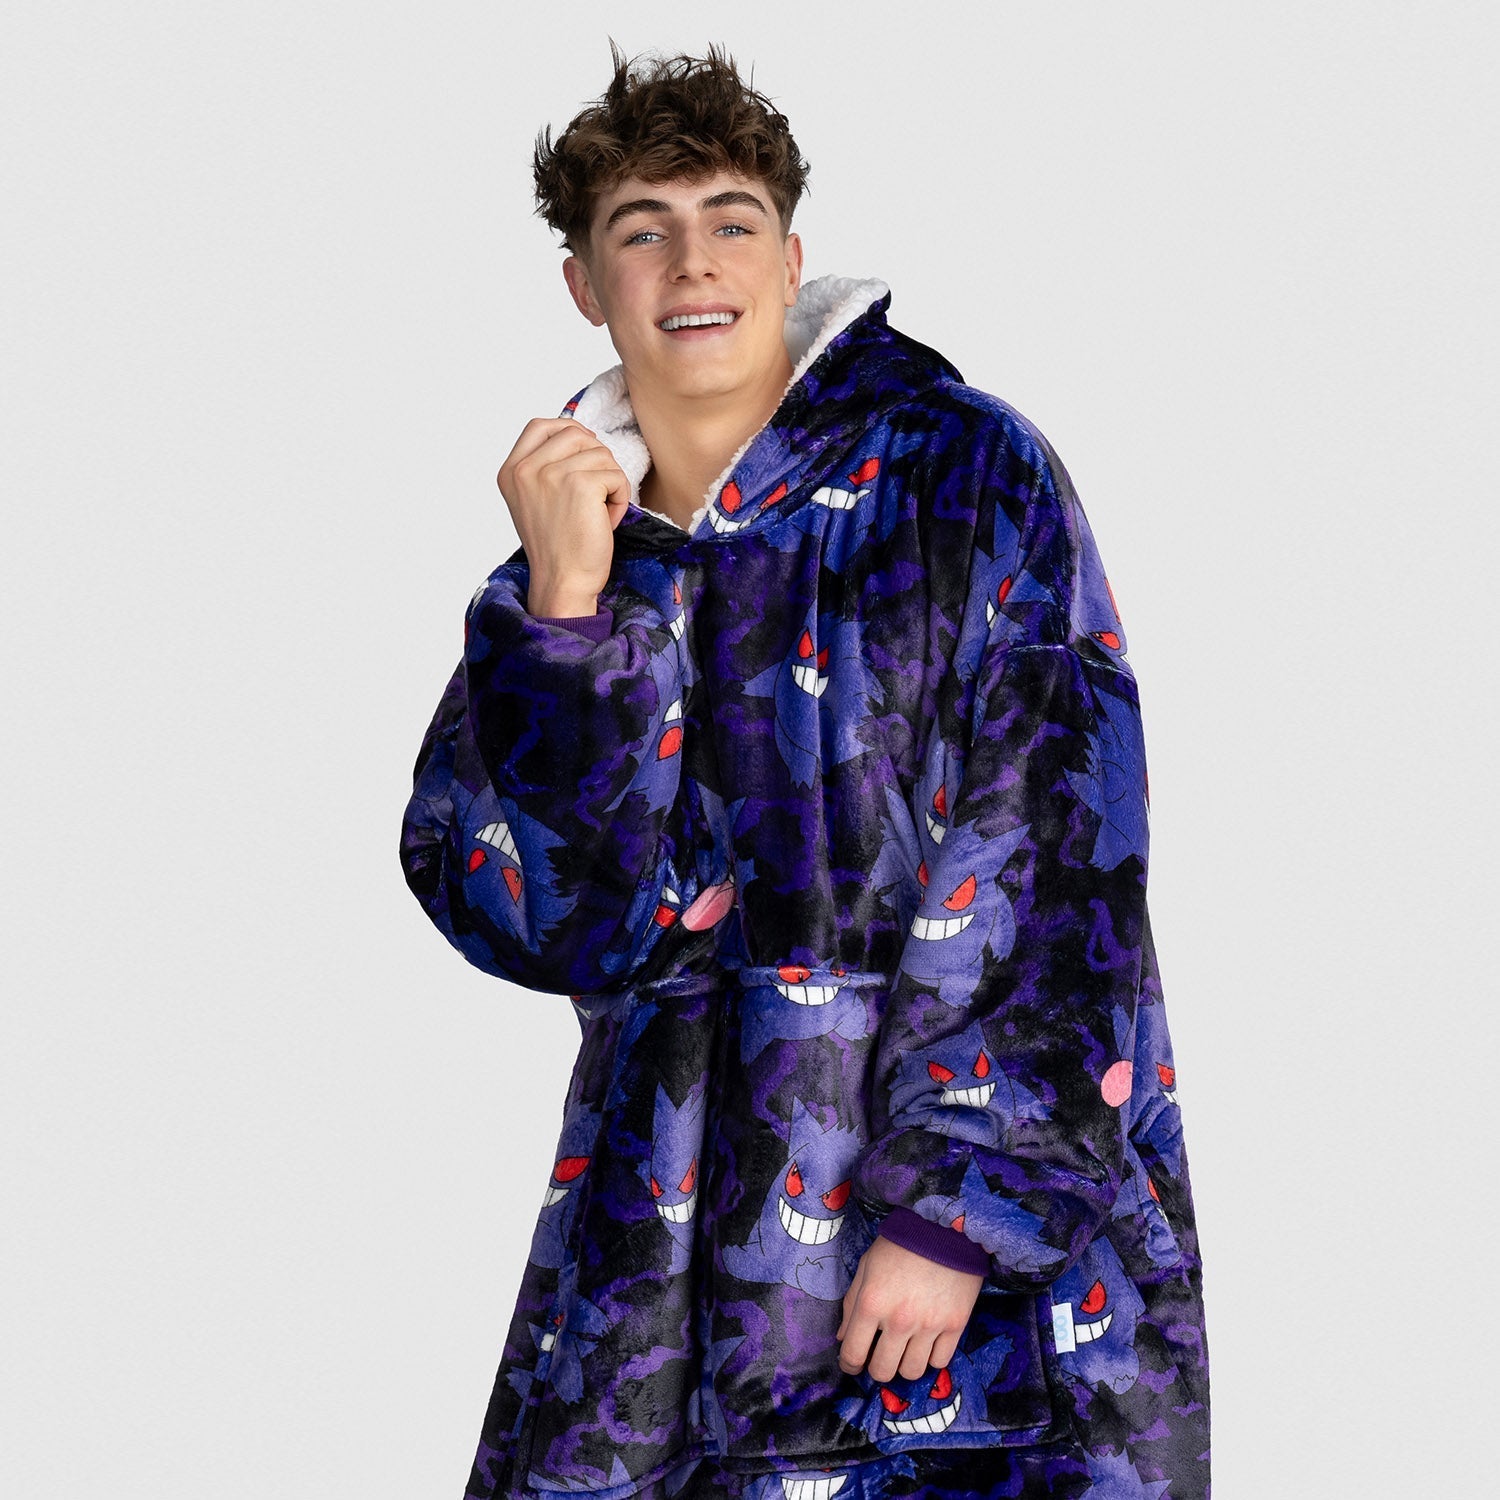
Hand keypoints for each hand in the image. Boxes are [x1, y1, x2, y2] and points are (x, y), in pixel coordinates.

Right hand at [496, 417, 630, 615]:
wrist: (562, 582)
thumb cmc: (557, 547)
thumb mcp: (535, 501)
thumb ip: (545, 468)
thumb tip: (579, 436)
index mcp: (511, 472)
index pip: (539, 426)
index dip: (569, 431)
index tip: (585, 451)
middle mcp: (526, 469)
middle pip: (576, 434)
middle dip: (596, 460)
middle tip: (596, 494)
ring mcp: (552, 474)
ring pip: (601, 454)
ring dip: (610, 482)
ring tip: (599, 513)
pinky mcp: (581, 484)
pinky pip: (617, 475)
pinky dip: (621, 498)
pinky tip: (607, 521)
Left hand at [835, 1234, 983, 1381]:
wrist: (944, 1227)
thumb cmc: (900, 1244)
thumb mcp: (866, 1266)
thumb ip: (851, 1303)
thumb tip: (843, 1337)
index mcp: (871, 1303)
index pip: (853, 1354)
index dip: (849, 1365)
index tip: (853, 1364)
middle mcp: (899, 1320)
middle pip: (883, 1371)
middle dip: (877, 1368)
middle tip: (881, 1355)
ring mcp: (929, 1325)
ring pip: (912, 1372)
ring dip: (905, 1364)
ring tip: (905, 1348)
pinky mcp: (956, 1325)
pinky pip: (940, 1362)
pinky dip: (931, 1357)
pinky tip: (927, 1341)